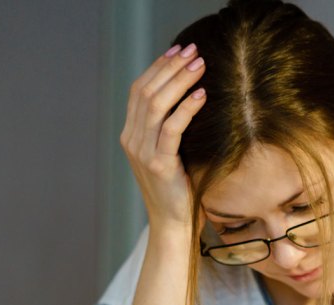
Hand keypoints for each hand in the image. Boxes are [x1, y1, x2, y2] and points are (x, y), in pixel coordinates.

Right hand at [120, 44, 207, 233]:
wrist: (174, 225)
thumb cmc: (180, 189)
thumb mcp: (171, 153)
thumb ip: (171, 129)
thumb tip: (192, 97)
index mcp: (131, 134)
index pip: (139, 91)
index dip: (158, 67)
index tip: (178, 50)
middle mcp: (132, 140)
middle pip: (146, 92)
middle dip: (170, 68)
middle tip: (193, 51)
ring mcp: (142, 153)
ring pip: (157, 106)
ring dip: (179, 81)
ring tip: (200, 66)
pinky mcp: (159, 165)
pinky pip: (171, 130)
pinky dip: (186, 109)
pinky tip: (202, 95)